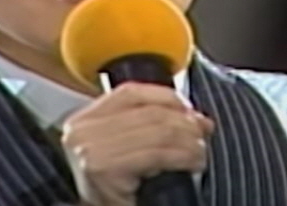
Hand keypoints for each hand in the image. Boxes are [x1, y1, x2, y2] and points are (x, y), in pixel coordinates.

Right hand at [61, 82, 213, 205]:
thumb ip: (142, 127)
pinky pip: (157, 153)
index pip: (131, 93)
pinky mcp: (105, 169)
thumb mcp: (119, 152)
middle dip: (185, 120)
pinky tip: (193, 163)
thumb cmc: (109, 194)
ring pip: (158, 131)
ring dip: (189, 141)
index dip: (167, 97)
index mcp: (83, 120)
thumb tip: (192, 115)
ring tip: (200, 152)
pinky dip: (183, 156)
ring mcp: (92, 149)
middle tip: (204, 131)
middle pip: (149, 111)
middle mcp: (82, 131)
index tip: (190, 109)